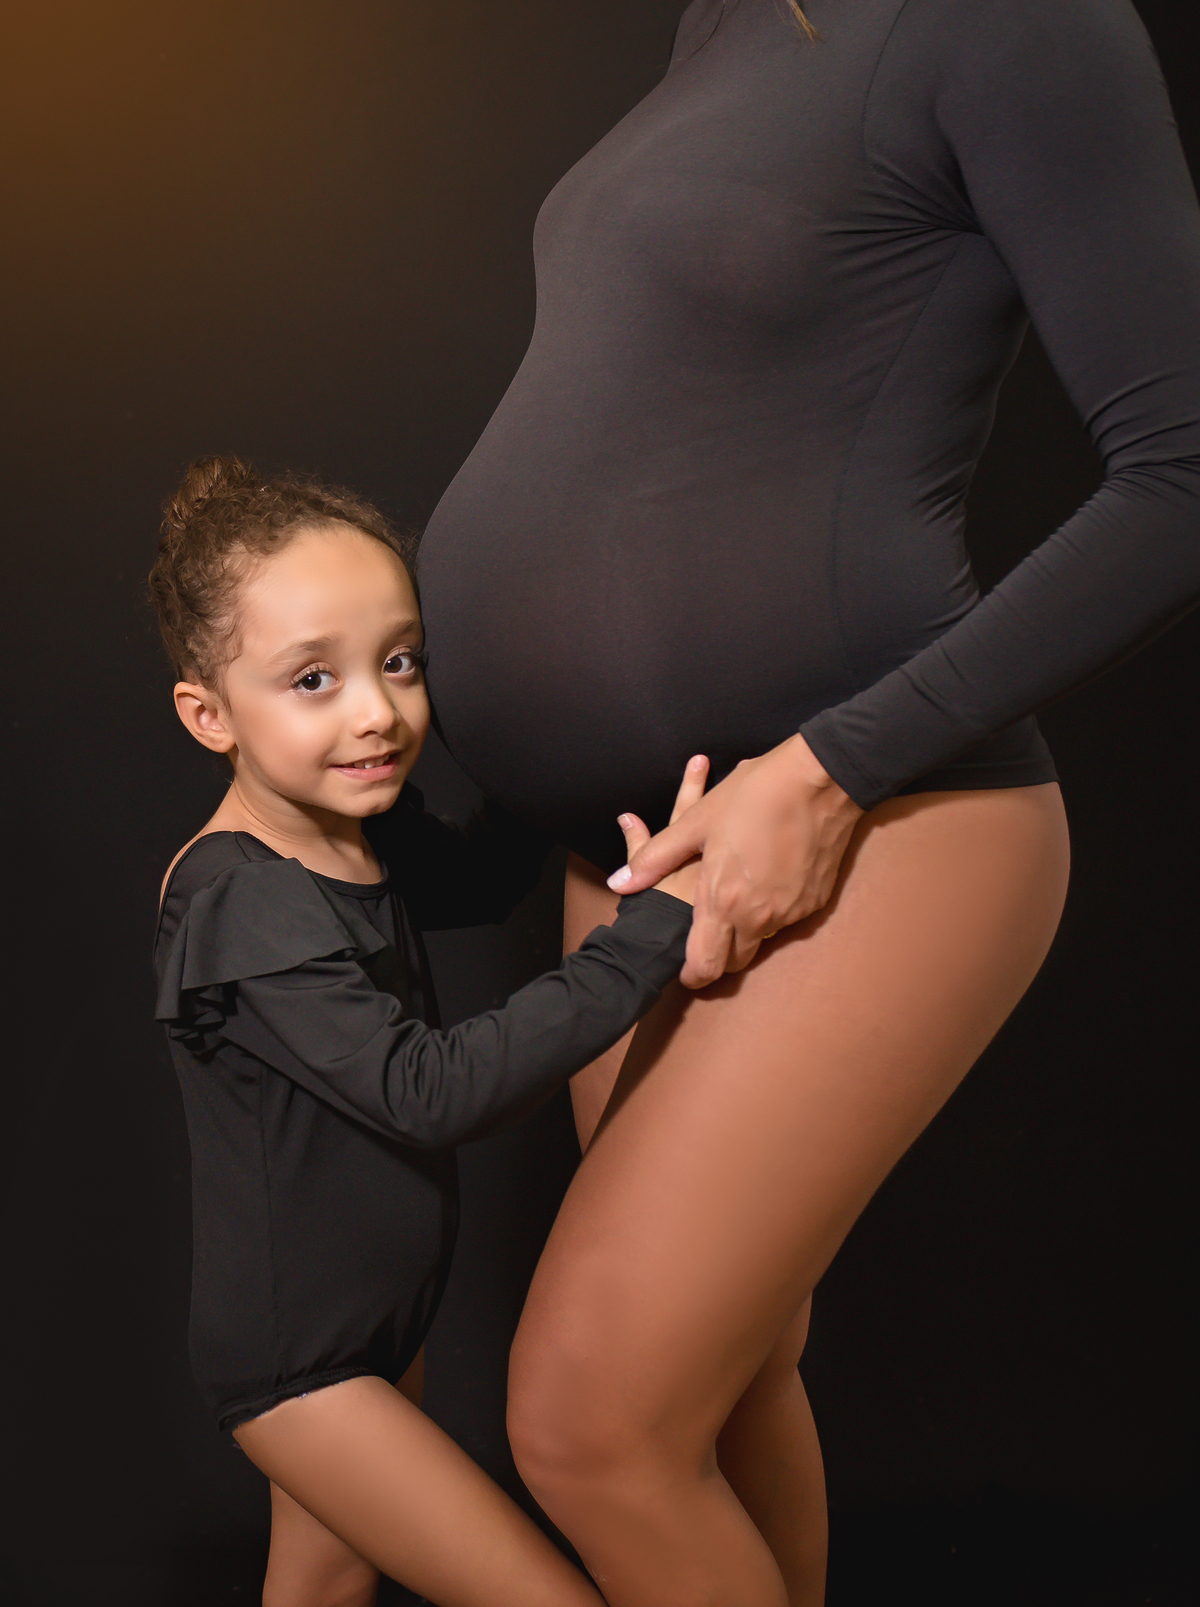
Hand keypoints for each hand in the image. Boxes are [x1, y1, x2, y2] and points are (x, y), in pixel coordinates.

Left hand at [608, 734, 862, 986]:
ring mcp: (791, 911)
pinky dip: (773, 909)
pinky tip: (768, 878)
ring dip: (746, 929)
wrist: (821, 780)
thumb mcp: (696, 822)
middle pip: (734, 960)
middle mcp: (760, 917)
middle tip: (708, 934)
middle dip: (718, 955)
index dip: (692, 975)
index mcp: (724, 901)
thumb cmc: (753, 796)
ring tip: (739, 894)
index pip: (705, 965)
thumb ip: (654, 858)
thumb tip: (618, 883)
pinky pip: (786, 918)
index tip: (684, 972)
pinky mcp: (816, 901)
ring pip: (762, 938)